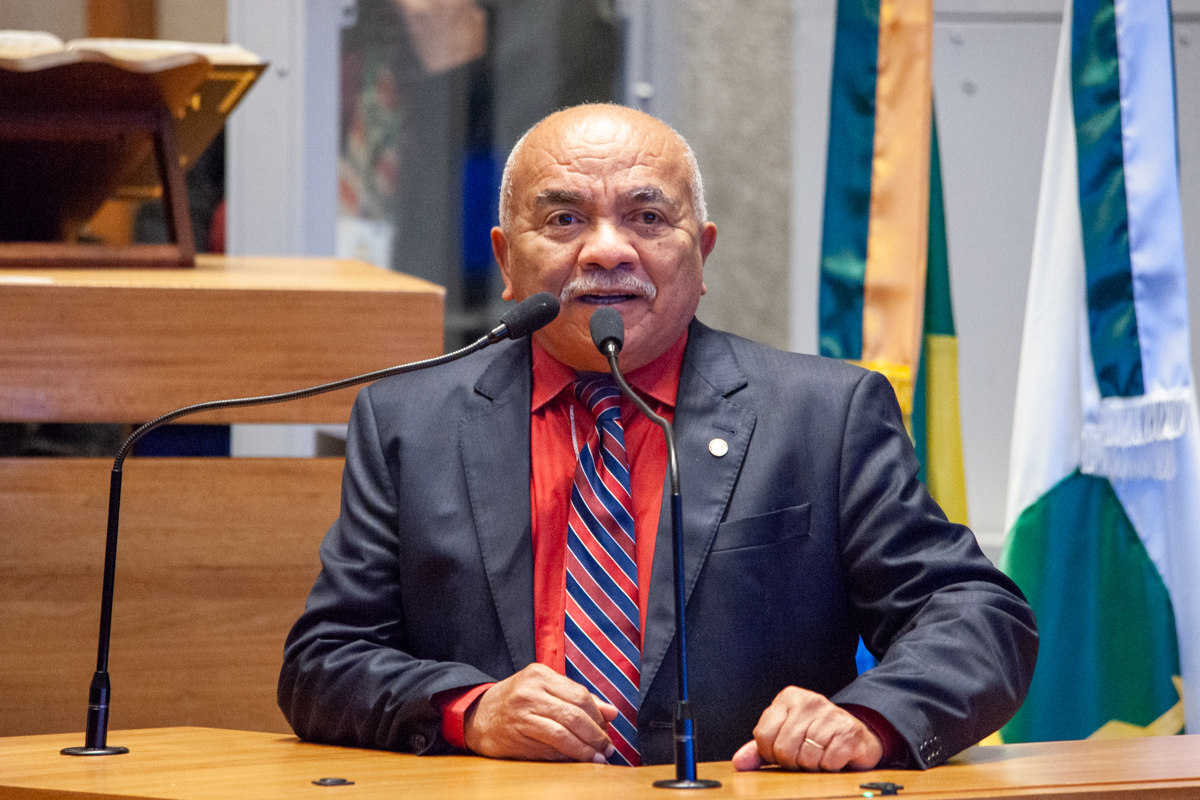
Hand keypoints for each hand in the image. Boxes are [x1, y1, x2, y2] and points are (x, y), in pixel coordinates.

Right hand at [463, 663, 618, 762]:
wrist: (477, 715)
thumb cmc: (517, 700)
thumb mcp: (544, 689)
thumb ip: (577, 698)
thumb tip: (612, 713)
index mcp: (540, 674)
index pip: (580, 695)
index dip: (598, 716)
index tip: (608, 729)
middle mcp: (530, 692)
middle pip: (574, 715)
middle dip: (596, 735)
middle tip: (607, 747)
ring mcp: (521, 714)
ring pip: (563, 734)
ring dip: (585, 749)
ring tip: (597, 758)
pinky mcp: (515, 736)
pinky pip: (548, 748)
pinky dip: (567, 756)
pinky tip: (577, 760)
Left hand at [731, 686, 882, 771]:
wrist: (856, 735)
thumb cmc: (815, 735)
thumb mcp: (784, 736)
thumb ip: (760, 749)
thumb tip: (739, 762)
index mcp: (788, 697)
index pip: (763, 736)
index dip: (771, 753)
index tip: (783, 750)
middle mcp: (809, 701)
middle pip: (783, 749)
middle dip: (792, 761)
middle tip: (804, 755)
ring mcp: (830, 714)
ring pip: (805, 757)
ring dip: (812, 765)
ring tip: (819, 754)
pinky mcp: (848, 732)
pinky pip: (827, 762)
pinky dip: (829, 767)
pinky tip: (833, 756)